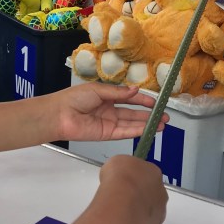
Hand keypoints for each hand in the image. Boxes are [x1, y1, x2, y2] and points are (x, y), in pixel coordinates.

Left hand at [50, 83, 167, 141]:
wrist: (59, 115)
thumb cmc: (74, 98)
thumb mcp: (98, 90)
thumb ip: (118, 93)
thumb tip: (135, 89)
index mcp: (106, 96)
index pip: (129, 98)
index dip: (143, 99)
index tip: (156, 101)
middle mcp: (109, 110)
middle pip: (133, 113)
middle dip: (149, 114)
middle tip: (164, 116)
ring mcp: (109, 123)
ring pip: (132, 123)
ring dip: (147, 124)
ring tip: (162, 124)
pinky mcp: (107, 134)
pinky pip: (125, 132)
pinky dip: (137, 131)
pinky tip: (149, 129)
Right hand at [99, 155, 167, 223]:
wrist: (119, 205)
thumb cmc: (118, 179)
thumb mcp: (115, 163)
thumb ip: (122, 171)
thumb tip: (119, 180)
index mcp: (154, 173)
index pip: (145, 175)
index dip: (132, 179)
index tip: (121, 183)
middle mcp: (161, 194)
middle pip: (150, 195)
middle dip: (137, 198)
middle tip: (120, 200)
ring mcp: (158, 215)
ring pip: (148, 215)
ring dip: (136, 215)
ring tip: (118, 215)